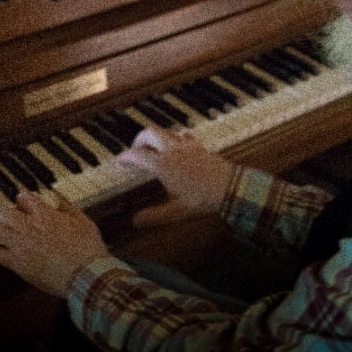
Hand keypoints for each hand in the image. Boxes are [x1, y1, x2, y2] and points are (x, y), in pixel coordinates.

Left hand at [0, 191, 109, 296]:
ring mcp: (22, 245)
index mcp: (46, 215)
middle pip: (3, 212)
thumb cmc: (88, 250)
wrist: (86, 275)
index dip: (20, 196)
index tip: (17, 195)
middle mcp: (30, 227)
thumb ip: (69, 207)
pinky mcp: (18, 263)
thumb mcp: (83, 221)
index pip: (26, 199)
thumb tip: (59, 198)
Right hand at [116, 126, 234, 226]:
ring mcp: (186, 146)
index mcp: (163, 165)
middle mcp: (172, 151)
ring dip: (156, 136)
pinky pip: (182, 134)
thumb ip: (155, 216)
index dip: (125, 157)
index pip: (137, 155)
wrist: (231, 187)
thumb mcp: (177, 212)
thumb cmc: (204, 199)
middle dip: (138, 138)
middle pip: (149, 132)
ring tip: (153, 147)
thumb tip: (136, 221)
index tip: (119, 161)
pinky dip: (174, 137)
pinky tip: (177, 146)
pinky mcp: (199, 146)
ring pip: (165, 130)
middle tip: (135, 149)